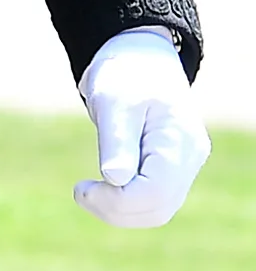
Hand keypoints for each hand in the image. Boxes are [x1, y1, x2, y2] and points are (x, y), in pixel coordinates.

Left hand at [74, 27, 210, 228]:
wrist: (141, 60)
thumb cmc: (125, 75)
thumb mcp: (114, 101)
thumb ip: (117, 140)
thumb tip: (115, 179)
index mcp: (178, 140)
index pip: (154, 193)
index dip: (116, 201)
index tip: (81, 188)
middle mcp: (190, 158)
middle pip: (157, 208)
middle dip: (115, 209)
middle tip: (80, 192)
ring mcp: (186, 165)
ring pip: (158, 210)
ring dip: (121, 210)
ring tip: (88, 192)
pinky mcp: (174, 168)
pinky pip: (155, 200)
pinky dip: (128, 202)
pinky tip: (103, 188)